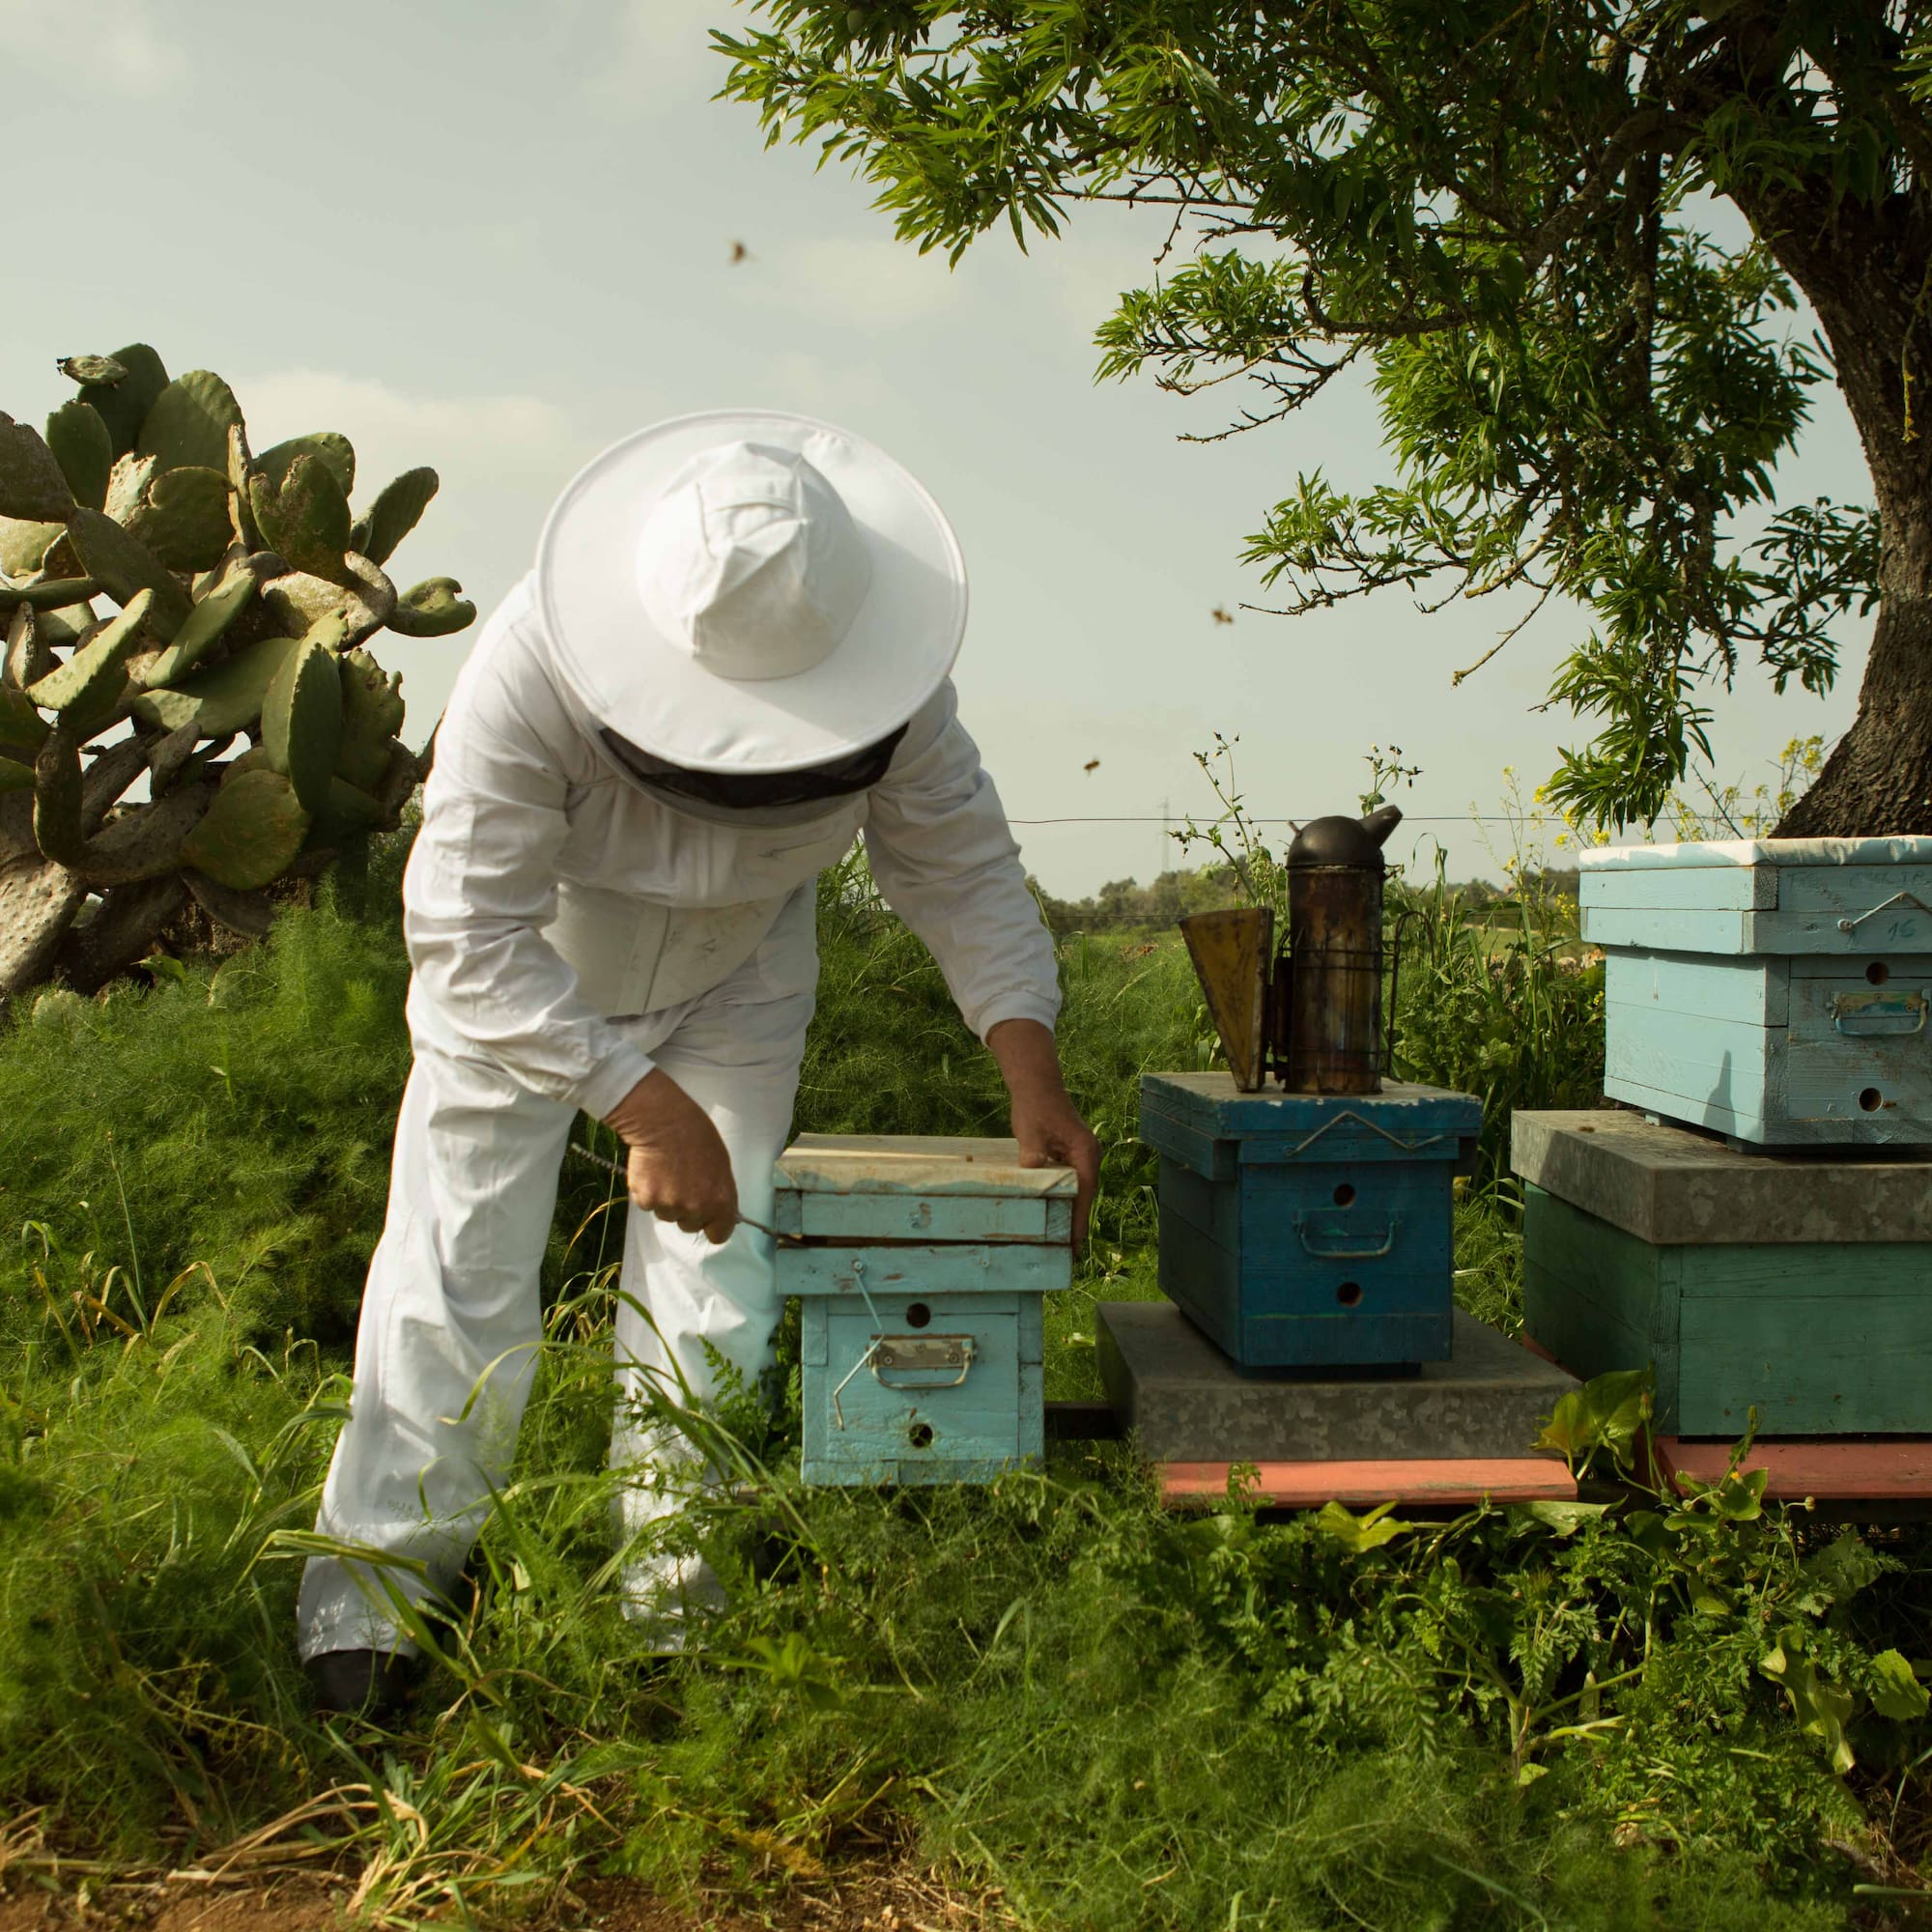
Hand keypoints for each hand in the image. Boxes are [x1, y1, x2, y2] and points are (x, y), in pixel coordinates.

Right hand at [603, 1069, 738, 1244]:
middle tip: (684, 1182)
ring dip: (666, 1200)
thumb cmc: (696, 1135)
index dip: (713, 1226)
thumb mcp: (721, 1164)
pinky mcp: (646, 1199)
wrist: (663, 1119)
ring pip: (667, 1215)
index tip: (708, 1219)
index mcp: (720, 1200)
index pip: (719, 1235)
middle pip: (690, 1226)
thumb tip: (720, 1209)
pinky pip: (648, 1204)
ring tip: (667, 1172)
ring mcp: (669, 1205)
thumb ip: (721, 1192)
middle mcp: (696, 1208)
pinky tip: (652, 1170)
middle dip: (687, 1210)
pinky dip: (648, 1192)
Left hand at [986, 1019, 1101, 1251]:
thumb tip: (1032, 1174)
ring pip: (1078, 1191)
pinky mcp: (1070, 1155)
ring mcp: (1081, 1156)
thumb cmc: (1035, 1107)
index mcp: (1085, 1152)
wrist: (1037, 1085)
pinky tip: (1053, 1213)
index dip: (1079, 1220)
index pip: (1085, 1193)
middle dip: (1077, 1222)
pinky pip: (1070, 1183)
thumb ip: (1033, 1154)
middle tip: (1068, 1252)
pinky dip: (1064, 1199)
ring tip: (1061, 1240)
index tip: (1074, 1244)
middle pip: (1085, 1196)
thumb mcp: (1031, 1132)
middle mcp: (1089, 1157)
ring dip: (1070, 1212)